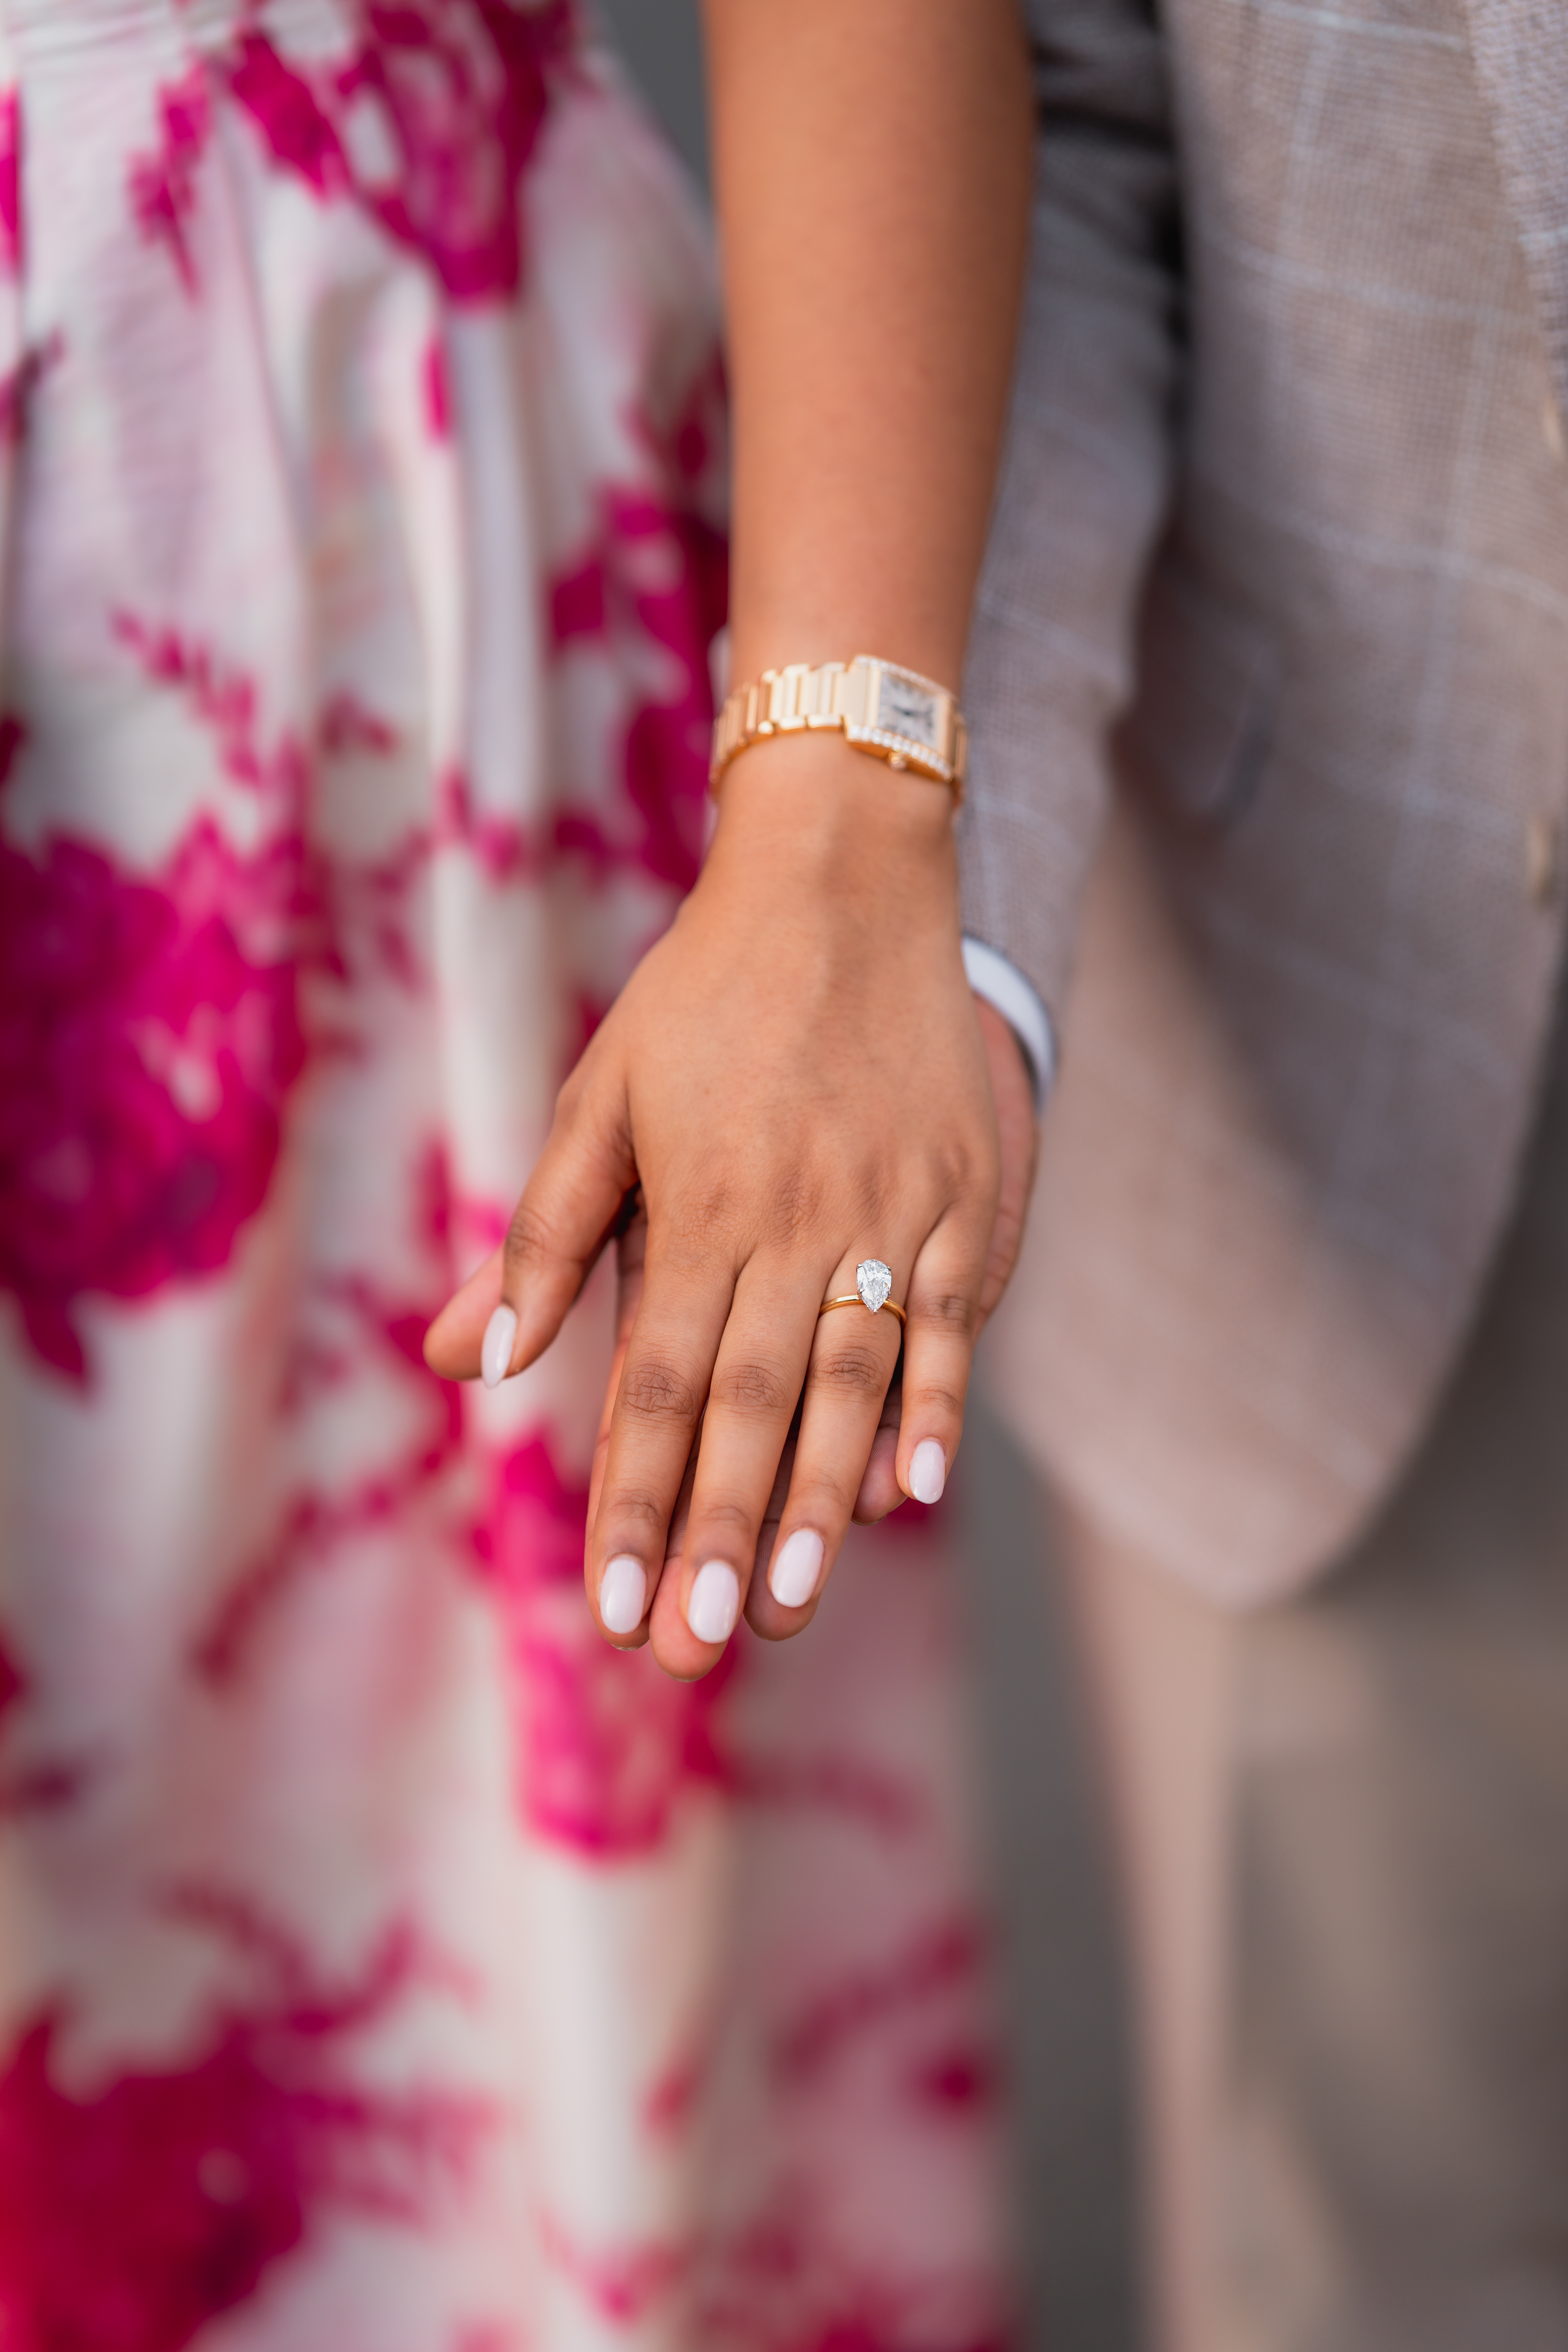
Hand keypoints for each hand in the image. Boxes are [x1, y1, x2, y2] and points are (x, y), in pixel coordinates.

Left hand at [425, 736, 1005, 1678]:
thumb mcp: (601, 1095)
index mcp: (702, 1203)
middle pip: (755, 1406)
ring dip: (825, 1504)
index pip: (658, 1384)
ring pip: (856, 1383)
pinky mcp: (971, 1194)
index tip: (613, 1607)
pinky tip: (922, 1488)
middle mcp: (800, 1219)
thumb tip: (477, 1357)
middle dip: (723, 1536)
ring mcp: (896, 1210)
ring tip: (797, 1608)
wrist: (848, 877)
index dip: (635, 1500)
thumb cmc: (706, 997)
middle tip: (697, 1649)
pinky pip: (957, 1320)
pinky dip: (941, 1404)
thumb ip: (546, 1231)